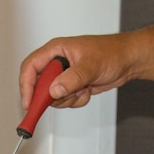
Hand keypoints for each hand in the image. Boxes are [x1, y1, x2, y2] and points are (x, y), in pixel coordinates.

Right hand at [19, 33, 137, 110]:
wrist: (127, 61)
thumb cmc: (111, 53)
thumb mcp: (90, 66)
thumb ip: (72, 79)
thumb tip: (54, 91)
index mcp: (55, 50)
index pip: (31, 67)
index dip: (27, 86)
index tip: (29, 103)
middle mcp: (57, 63)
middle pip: (40, 86)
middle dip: (52, 96)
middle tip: (65, 97)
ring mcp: (64, 76)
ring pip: (54, 97)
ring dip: (68, 99)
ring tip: (83, 88)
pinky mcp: (72, 86)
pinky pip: (66, 101)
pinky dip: (77, 100)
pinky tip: (87, 90)